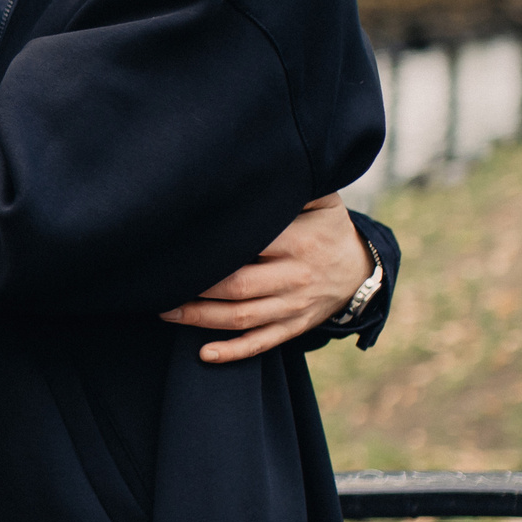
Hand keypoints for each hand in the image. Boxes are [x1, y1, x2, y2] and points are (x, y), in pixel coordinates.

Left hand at [161, 195, 372, 364]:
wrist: (360, 269)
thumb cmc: (328, 228)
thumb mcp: (322, 202)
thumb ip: (294, 187)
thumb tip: (263, 167)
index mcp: (298, 242)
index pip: (249, 245)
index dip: (213, 250)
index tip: (179, 248)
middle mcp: (295, 277)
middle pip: (239, 287)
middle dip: (197, 289)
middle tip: (160, 285)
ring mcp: (294, 306)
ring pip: (243, 318)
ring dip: (202, 319)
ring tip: (166, 312)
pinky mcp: (293, 327)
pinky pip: (261, 343)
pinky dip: (233, 351)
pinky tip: (204, 354)